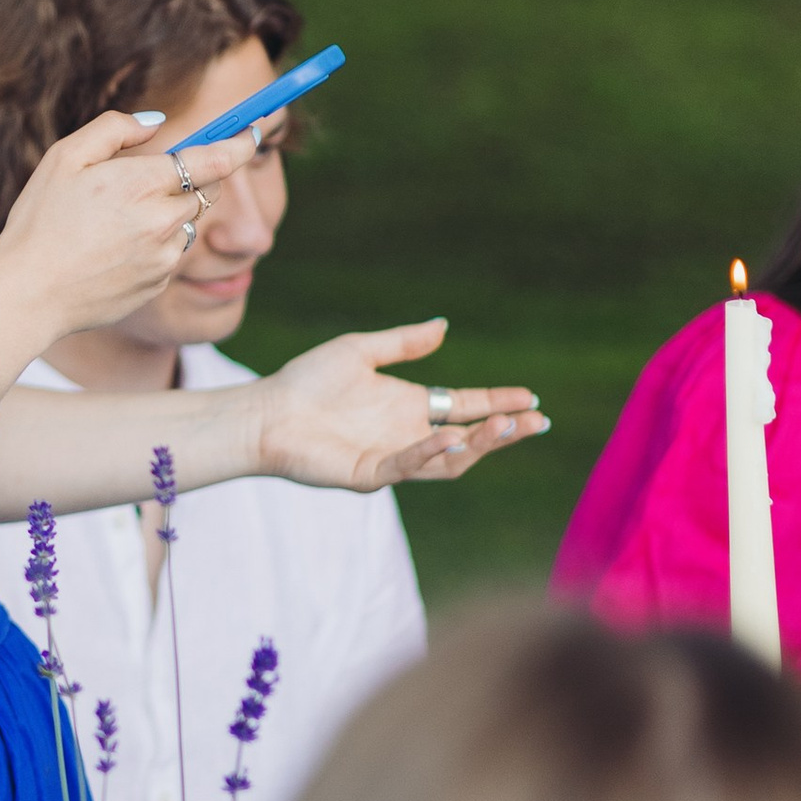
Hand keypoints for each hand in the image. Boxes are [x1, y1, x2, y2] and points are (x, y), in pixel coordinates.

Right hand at [0, 113, 257, 343]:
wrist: (28, 294)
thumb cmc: (38, 221)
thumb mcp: (64, 158)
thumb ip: (115, 129)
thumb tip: (157, 123)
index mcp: (142, 182)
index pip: (215, 158)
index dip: (241, 143)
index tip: (256, 133)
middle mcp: (163, 220)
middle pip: (199, 192)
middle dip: (179, 184)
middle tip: (134, 188)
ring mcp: (165, 257)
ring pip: (183, 225)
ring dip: (163, 218)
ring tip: (111, 228)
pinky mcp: (159, 285)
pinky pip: (168, 256)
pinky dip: (151, 248)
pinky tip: (109, 253)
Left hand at [248, 321, 545, 492]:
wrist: (264, 411)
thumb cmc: (306, 381)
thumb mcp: (361, 351)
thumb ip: (404, 343)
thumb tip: (444, 326)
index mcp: (409, 406)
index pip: (465, 406)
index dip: (498, 402)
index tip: (532, 397)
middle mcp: (407, 435)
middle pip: (469, 438)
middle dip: (504, 430)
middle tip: (536, 420)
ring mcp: (391, 458)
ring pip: (448, 459)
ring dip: (480, 444)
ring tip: (507, 426)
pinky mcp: (368, 475)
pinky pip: (408, 466)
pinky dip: (431, 451)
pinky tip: (453, 435)